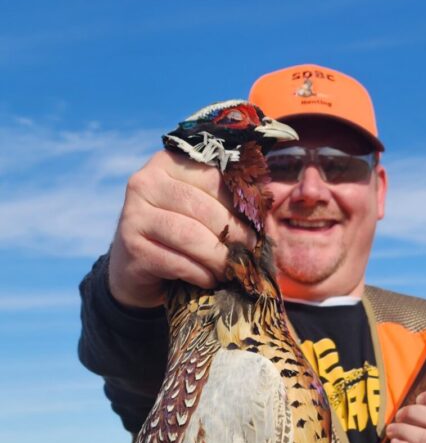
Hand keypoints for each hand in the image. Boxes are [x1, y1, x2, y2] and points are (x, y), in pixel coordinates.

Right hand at [108, 150, 257, 307]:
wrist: (136, 266)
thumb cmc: (179, 233)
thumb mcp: (202, 209)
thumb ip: (230, 199)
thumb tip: (276, 196)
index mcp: (168, 163)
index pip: (214, 178)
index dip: (240, 204)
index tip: (257, 226)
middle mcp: (146, 182)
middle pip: (203, 208)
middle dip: (234, 234)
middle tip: (249, 252)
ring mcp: (133, 214)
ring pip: (190, 235)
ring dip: (219, 258)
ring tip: (231, 269)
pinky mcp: (132, 246)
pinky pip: (177, 262)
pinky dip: (201, 274)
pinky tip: (209, 279)